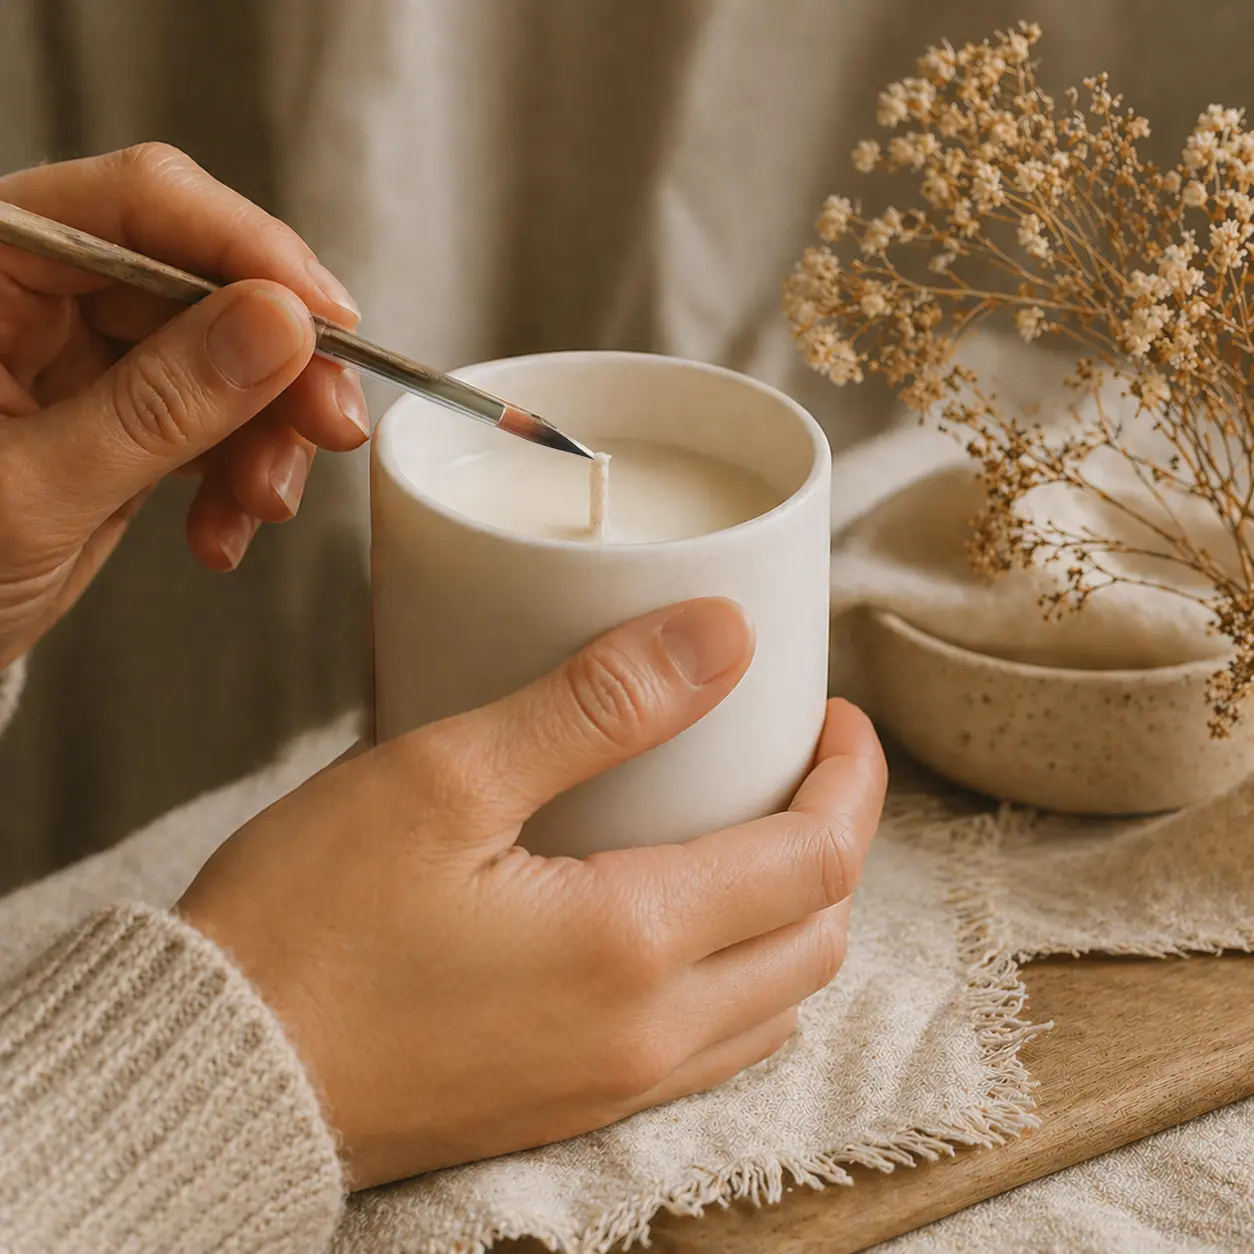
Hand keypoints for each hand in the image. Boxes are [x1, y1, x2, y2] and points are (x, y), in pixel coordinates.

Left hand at [0, 144, 368, 666]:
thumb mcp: (35, 492)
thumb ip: (158, 405)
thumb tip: (277, 325)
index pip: (136, 205)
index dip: (247, 247)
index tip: (325, 318)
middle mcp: (37, 295)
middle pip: (202, 281)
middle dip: (278, 363)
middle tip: (331, 423)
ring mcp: (81, 356)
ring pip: (226, 355)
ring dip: (267, 433)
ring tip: (261, 503)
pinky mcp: (120, 414)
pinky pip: (213, 420)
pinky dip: (238, 474)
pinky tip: (221, 529)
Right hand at [178, 598, 886, 1189]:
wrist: (213, 1072)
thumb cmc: (308, 922)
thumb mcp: (448, 779)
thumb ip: (599, 705)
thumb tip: (723, 637)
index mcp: (634, 944)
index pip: (817, 858)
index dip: (850, 777)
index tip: (834, 716)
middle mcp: (646, 1034)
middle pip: (817, 937)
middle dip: (837, 840)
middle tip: (803, 762)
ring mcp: (612, 1085)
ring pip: (775, 1004)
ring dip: (795, 914)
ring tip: (754, 832)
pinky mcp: (570, 1106)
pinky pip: (709, 1048)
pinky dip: (739, 978)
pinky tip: (684, 924)